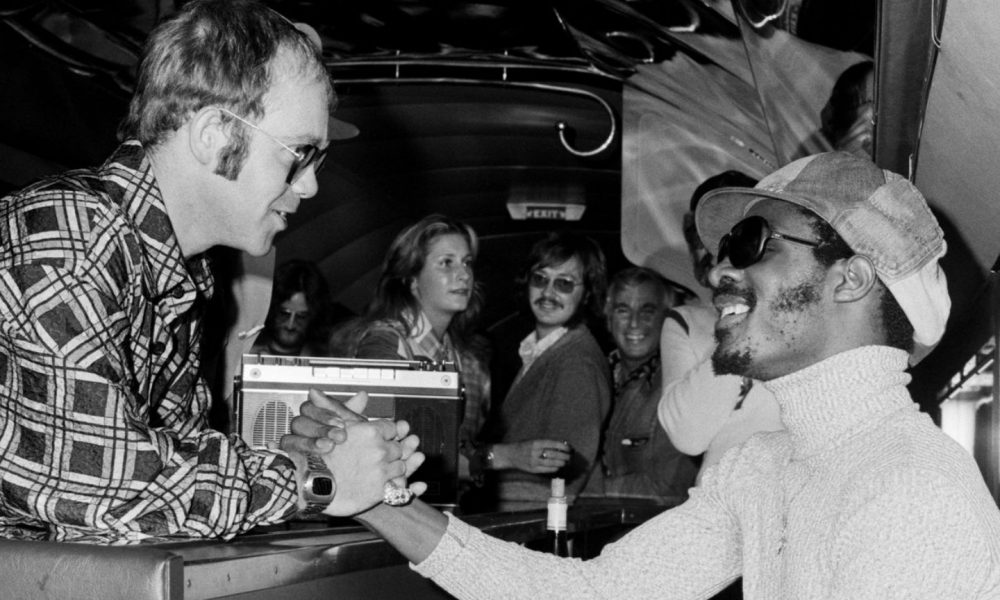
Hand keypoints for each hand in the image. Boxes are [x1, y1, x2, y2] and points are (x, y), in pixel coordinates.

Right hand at [280, 390, 425, 514]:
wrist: (309, 484)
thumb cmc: (318, 455)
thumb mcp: (334, 426)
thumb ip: (350, 410)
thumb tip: (362, 394)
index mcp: (371, 432)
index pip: (393, 428)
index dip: (388, 434)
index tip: (385, 438)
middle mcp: (379, 450)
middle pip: (399, 448)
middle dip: (393, 451)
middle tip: (383, 456)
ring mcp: (381, 471)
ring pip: (402, 467)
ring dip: (396, 468)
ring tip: (383, 470)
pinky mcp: (380, 491)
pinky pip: (401, 486)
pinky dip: (401, 485)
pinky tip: (391, 484)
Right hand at [496, 439, 571, 473]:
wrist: (511, 455)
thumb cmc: (525, 446)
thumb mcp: (534, 441)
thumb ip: (546, 444)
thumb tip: (562, 446)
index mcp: (536, 443)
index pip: (554, 444)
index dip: (564, 447)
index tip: (570, 448)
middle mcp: (535, 452)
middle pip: (555, 455)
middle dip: (565, 456)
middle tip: (570, 457)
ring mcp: (534, 462)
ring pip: (553, 463)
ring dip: (562, 463)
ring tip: (566, 462)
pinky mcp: (533, 469)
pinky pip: (548, 470)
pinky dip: (555, 468)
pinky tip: (558, 466)